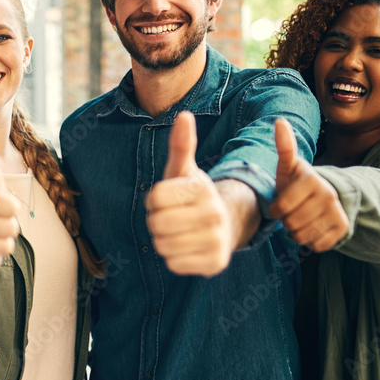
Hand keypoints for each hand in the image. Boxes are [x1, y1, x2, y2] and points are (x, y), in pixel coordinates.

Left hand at [146, 111, 233, 276]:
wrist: (225, 224)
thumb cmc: (194, 195)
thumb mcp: (184, 170)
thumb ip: (181, 145)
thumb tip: (184, 115)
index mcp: (202, 189)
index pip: (154, 197)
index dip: (154, 199)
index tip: (168, 199)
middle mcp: (214, 214)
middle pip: (156, 223)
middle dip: (157, 221)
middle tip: (172, 217)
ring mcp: (216, 240)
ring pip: (163, 245)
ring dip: (164, 240)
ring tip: (179, 232)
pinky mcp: (214, 264)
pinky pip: (173, 264)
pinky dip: (174, 258)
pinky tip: (187, 247)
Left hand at [269, 118, 347, 251]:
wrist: (323, 197)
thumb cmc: (297, 182)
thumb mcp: (288, 166)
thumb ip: (284, 146)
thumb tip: (279, 120)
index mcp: (312, 179)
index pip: (280, 209)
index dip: (275, 210)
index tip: (279, 203)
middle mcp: (328, 195)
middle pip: (290, 224)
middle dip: (286, 221)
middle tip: (292, 211)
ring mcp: (337, 212)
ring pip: (302, 236)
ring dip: (296, 231)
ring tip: (301, 218)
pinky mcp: (343, 229)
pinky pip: (316, 245)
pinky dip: (310, 240)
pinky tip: (313, 227)